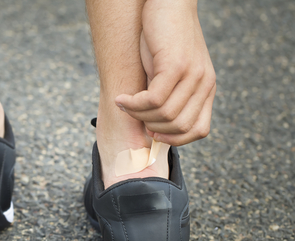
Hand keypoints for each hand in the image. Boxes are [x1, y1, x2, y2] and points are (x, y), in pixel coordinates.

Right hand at [115, 0, 215, 145]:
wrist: (168, 3)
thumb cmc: (165, 37)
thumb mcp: (171, 71)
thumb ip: (169, 96)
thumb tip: (151, 125)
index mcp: (206, 88)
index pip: (199, 130)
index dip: (174, 138)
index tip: (152, 131)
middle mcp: (204, 83)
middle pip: (179, 127)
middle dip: (152, 128)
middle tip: (135, 115)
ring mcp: (192, 75)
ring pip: (165, 116)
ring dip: (139, 115)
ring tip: (125, 103)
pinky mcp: (175, 65)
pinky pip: (153, 100)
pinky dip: (134, 104)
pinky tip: (122, 98)